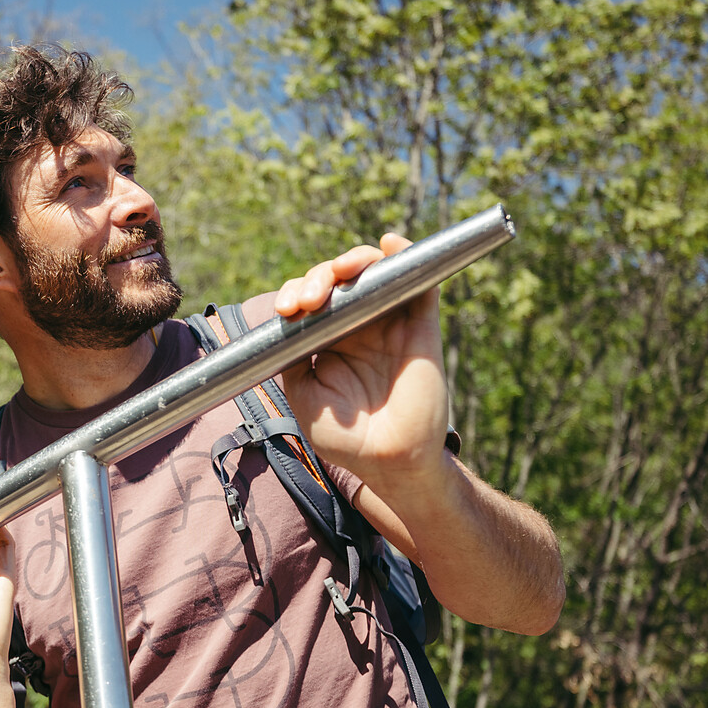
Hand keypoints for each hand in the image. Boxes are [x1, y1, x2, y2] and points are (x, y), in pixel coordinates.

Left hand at [272, 233, 450, 489]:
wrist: (389, 463)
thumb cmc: (344, 436)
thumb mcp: (302, 395)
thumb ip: (292, 356)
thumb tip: (286, 321)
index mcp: (329, 339)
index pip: (310, 300)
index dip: (295, 294)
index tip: (286, 310)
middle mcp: (359, 325)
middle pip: (339, 279)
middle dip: (320, 276)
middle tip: (308, 298)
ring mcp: (391, 323)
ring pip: (373, 271)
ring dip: (354, 259)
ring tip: (342, 270)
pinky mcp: (421, 325)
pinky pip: (418, 282)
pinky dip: (404, 254)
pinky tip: (389, 244)